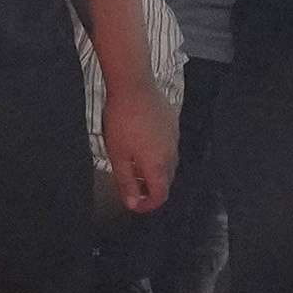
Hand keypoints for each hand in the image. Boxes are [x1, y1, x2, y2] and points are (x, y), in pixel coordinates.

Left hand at [102, 73, 175, 214]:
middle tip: (131, 187)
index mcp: (158, 165)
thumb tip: (133, 203)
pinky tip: (141, 144)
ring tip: (134, 166)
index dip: (148, 205)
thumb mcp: (118, 157)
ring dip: (153, 171)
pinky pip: (168, 147)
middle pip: (165, 180)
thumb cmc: (122, 122)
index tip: (134, 205)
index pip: (160, 195)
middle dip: (150, 188)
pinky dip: (157, 154)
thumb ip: (126, 183)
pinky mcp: (173, 125)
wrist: (134, 87)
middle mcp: (172, 154)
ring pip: (167, 163)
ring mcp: (175, 138)